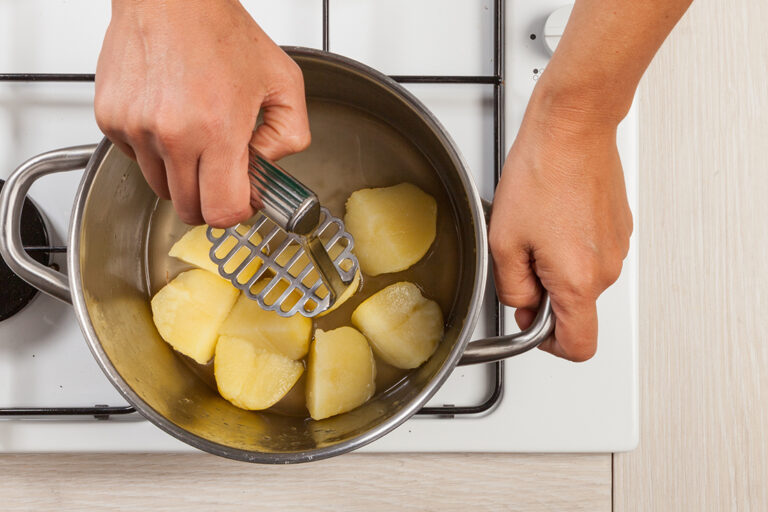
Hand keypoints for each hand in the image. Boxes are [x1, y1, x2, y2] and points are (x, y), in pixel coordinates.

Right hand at [94, 0, 309, 226]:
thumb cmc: (221, 32)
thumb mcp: (284, 83)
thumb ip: (289, 136)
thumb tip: (267, 168)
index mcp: (217, 129)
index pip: (222, 211)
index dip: (237, 213)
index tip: (242, 200)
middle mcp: (172, 135)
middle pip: (189, 209)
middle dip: (210, 199)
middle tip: (222, 173)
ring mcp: (136, 129)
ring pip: (161, 187)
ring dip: (182, 175)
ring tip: (196, 136)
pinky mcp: (111, 120)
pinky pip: (136, 159)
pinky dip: (155, 151)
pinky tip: (170, 118)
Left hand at [489, 87, 632, 361]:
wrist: (573, 126)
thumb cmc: (541, 173)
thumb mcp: (504, 241)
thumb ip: (511, 288)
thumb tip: (523, 308)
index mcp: (578, 280)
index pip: (578, 346)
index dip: (550, 346)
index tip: (531, 327)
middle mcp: (606, 268)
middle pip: (576, 308)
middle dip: (543, 292)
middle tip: (519, 255)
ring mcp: (617, 246)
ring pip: (581, 278)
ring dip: (555, 265)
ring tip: (535, 226)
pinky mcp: (619, 227)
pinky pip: (591, 253)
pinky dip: (570, 245)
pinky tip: (552, 214)